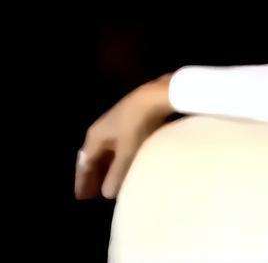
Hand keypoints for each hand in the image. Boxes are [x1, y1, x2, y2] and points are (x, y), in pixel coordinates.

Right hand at [74, 74, 173, 199]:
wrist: (156, 96)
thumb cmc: (138, 125)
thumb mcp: (127, 152)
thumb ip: (117, 174)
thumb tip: (107, 193)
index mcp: (95, 136)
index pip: (85, 163)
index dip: (84, 181)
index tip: (82, 198)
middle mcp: (102, 129)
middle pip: (95, 157)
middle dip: (95, 176)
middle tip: (94, 194)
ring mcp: (117, 124)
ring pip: (108, 152)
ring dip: (108, 168)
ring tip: (111, 182)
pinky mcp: (132, 121)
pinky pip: (120, 146)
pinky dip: (120, 159)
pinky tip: (128, 165)